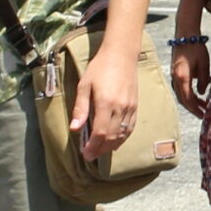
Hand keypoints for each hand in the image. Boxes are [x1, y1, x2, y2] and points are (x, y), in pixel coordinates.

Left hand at [73, 45, 138, 161]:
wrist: (121, 55)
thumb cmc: (100, 68)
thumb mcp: (84, 85)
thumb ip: (80, 108)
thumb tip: (75, 128)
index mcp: (106, 103)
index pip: (100, 132)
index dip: (92, 146)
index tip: (85, 153)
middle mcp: (120, 108)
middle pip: (111, 137)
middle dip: (100, 149)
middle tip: (90, 156)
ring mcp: (130, 108)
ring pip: (122, 134)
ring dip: (111, 146)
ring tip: (101, 151)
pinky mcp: (135, 106)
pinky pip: (130, 127)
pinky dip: (122, 137)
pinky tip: (115, 142)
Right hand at [170, 39, 209, 113]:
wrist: (185, 35)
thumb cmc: (196, 48)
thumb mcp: (204, 64)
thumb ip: (204, 80)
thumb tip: (202, 93)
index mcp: (182, 77)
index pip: (188, 99)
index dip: (196, 109)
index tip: (204, 115)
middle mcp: (176, 78)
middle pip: (183, 99)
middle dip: (194, 108)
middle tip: (204, 115)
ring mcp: (174, 76)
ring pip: (182, 94)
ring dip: (192, 102)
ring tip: (203, 106)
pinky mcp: (176, 72)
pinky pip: (182, 88)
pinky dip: (189, 94)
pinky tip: (198, 96)